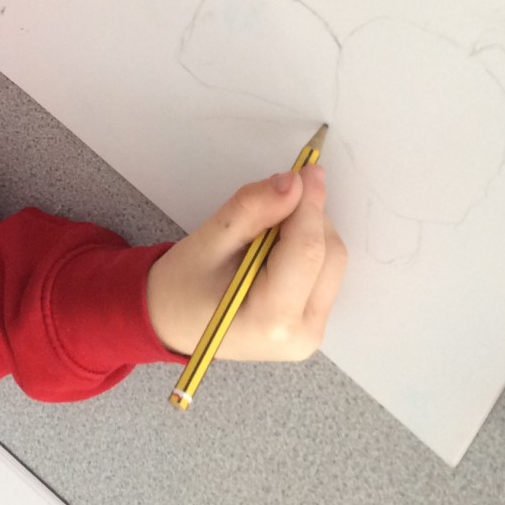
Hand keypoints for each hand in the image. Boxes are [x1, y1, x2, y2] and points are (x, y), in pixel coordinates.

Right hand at [146, 165, 346, 359]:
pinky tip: (277, 247)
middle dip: (309, 216)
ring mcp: (311, 335)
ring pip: (332, 262)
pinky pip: (325, 273)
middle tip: (275, 196)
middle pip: (328, 256)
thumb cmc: (182, 287)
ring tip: (268, 228)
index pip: (306, 251)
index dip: (309, 204)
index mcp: (271, 320)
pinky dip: (308, 248)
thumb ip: (251, 210)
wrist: (172, 324)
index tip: (306, 169)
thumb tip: (293, 183)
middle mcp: (301, 335)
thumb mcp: (208, 241)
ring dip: (310, 230)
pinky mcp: (313, 327)